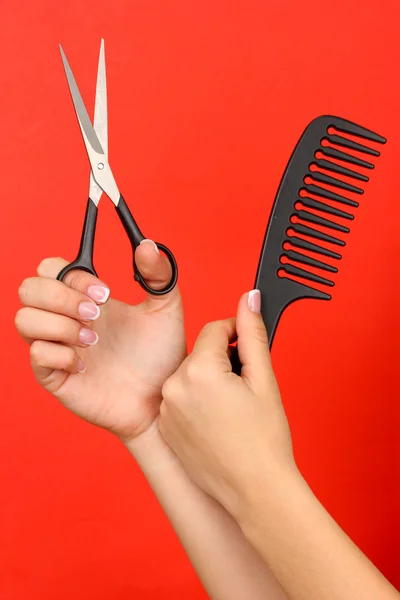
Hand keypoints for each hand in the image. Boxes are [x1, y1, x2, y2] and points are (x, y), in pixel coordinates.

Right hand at [15, 241, 185, 440]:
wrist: (162, 398)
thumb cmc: (161, 355)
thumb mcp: (166, 309)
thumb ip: (158, 275)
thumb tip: (146, 244)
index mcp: (86, 298)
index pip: (51, 269)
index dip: (70, 274)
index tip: (104, 292)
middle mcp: (67, 319)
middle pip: (29, 289)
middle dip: (61, 297)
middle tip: (96, 313)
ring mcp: (58, 348)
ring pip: (24, 320)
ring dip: (59, 324)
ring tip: (93, 340)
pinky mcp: (56, 377)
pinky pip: (36, 355)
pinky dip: (59, 355)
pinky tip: (86, 364)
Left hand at [159, 290, 293, 515]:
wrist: (256, 491)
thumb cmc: (265, 440)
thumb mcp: (263, 379)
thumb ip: (252, 333)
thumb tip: (250, 298)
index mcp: (198, 371)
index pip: (214, 329)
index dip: (236, 334)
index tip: (249, 348)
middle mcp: (173, 387)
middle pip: (200, 353)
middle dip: (222, 361)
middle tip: (246, 388)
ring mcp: (166, 410)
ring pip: (190, 376)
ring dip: (209, 382)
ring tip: (232, 409)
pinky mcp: (165, 428)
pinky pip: (180, 399)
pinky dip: (197, 403)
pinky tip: (218, 423)